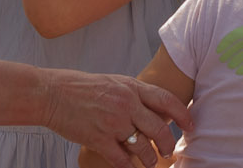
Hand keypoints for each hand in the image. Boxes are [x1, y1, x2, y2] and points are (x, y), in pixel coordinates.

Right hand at [41, 69, 190, 167]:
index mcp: (131, 87)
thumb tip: (156, 108)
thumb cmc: (81, 88)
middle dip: (168, 144)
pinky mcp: (98, 138)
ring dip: (150, 159)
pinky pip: (121, 160)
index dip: (183, 114)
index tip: (191, 126)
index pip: (166, 100)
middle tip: (169, 151)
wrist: (51, 93)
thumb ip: (135, 94)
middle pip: (159, 128)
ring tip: (151, 163)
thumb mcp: (113, 82)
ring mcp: (112, 122)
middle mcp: (125, 104)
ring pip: (143, 147)